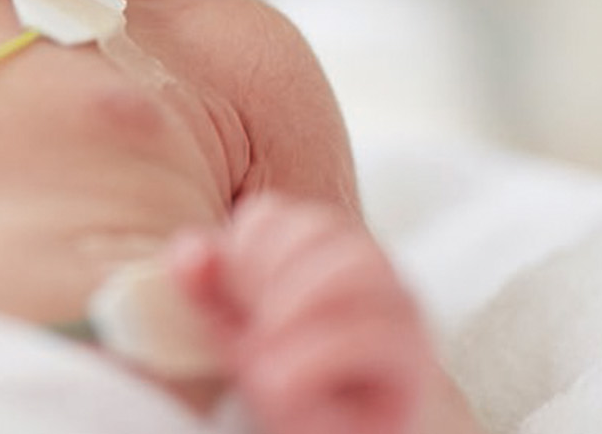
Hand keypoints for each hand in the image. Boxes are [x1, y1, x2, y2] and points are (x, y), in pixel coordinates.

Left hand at [168, 195, 438, 433]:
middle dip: (267, 276)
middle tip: (243, 331)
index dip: (239, 250)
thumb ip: (211, 292)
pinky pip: (373, 334)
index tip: (224, 300)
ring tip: (261, 357)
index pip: (277, 215)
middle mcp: (366, 271)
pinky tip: (279, 383)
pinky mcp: (411, 360)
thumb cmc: (287, 386)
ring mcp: (397, 311)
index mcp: (319, 253)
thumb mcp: (233, 335)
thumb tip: (191, 254)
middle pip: (322, 229)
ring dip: (292, 308)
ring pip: (355, 268)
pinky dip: (313, 357)